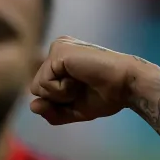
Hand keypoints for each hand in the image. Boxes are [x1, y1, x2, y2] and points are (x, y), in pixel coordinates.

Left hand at [29, 36, 153, 124]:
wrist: (127, 86)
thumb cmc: (106, 96)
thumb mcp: (74, 110)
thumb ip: (51, 111)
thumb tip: (32, 106)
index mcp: (60, 60)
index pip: (42, 91)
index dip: (60, 102)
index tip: (83, 93)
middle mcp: (57, 50)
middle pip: (36, 89)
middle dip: (58, 99)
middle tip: (83, 88)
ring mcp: (57, 48)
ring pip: (37, 87)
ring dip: (60, 95)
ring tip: (82, 83)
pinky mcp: (58, 50)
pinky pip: (44, 84)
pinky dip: (61, 90)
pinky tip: (79, 79)